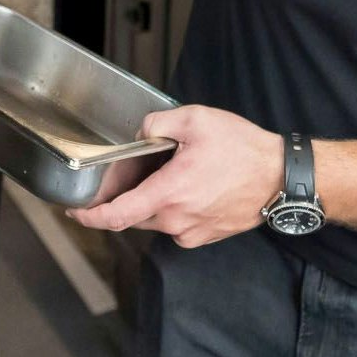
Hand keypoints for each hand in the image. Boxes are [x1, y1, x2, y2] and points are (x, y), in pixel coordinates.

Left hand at [68, 105, 284, 247]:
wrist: (281, 178)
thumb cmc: (244, 150)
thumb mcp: (197, 120)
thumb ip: (158, 123)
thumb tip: (141, 133)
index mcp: (168, 193)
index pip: (115, 217)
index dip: (89, 217)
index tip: (75, 212)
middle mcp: (176, 220)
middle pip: (135, 215)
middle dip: (129, 197)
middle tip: (139, 173)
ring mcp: (191, 232)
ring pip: (158, 219)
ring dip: (156, 201)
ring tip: (176, 175)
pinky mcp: (205, 236)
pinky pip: (178, 224)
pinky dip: (176, 208)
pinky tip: (195, 187)